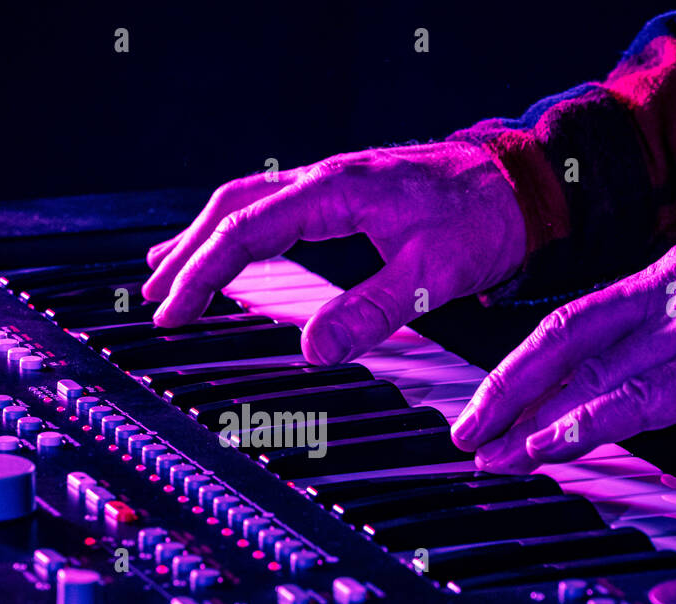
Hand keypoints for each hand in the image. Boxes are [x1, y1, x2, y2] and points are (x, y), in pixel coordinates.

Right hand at [142, 142, 526, 364]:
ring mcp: (331, 184)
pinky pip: (271, 207)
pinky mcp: (342, 196)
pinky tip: (227, 250)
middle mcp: (324, 179)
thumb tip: (312, 351)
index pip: (246, 230)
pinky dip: (236, 231)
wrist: (523, 185)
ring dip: (202, 237)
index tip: (173, 311)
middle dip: (186, 254)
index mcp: (335, 191)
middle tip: (152, 296)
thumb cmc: (484, 221)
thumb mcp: (432, 273)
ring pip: (246, 203)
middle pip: (231, 209)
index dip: (202, 273)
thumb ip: (371, 310)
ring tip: (163, 270)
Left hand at [450, 230, 675, 472]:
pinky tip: (548, 447)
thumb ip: (671, 340)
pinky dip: (583, 426)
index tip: (490, 396)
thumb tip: (631, 389)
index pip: (571, 322)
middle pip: (562, 345)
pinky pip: (634, 401)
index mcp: (663, 276)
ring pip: (588, 375)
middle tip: (466, 430)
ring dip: (532, 421)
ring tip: (494, 454)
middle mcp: (665, 294)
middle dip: (506, 392)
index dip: (522, 362)